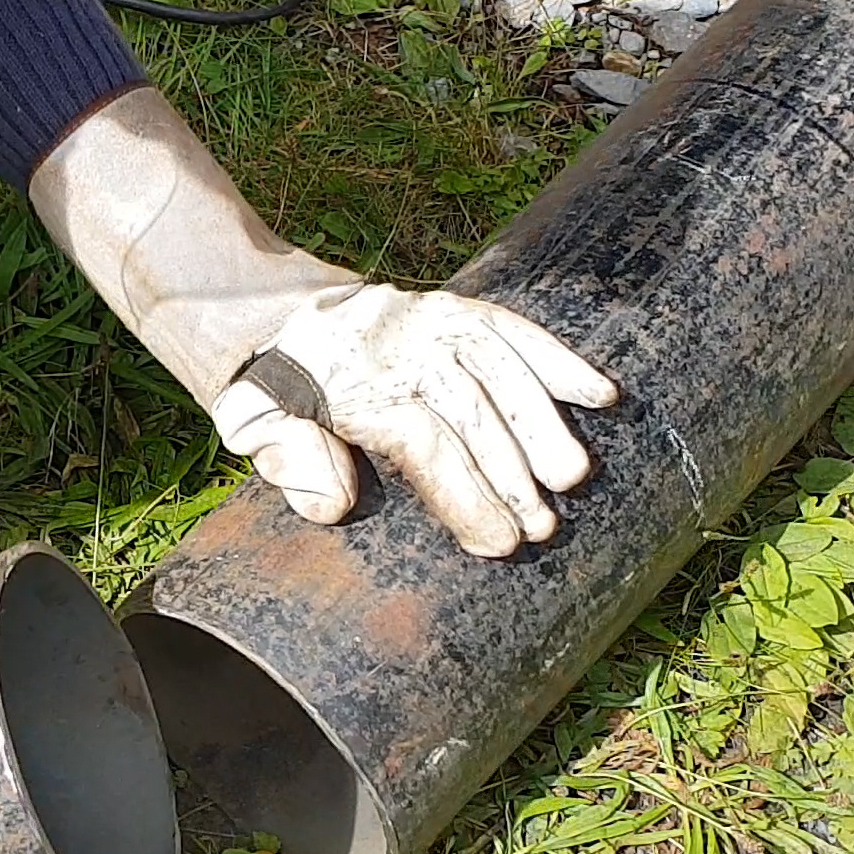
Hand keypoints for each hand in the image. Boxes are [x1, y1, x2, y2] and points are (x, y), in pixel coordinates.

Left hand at [215, 284, 615, 556]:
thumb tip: (338, 501)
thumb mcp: (252, 427)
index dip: (465, 495)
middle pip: (470, 409)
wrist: (266, 313)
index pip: (423, 443)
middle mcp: (395, 344)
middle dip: (511, 474)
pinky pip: (513, 329)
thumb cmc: (270, 392)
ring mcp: (428, 321)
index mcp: (348, 382)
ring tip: (574, 477)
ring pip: (500, 367)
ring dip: (543, 423)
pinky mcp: (453, 309)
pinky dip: (559, 361)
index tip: (498, 544)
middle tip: (543, 527)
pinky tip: (601, 396)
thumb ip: (290, 461)